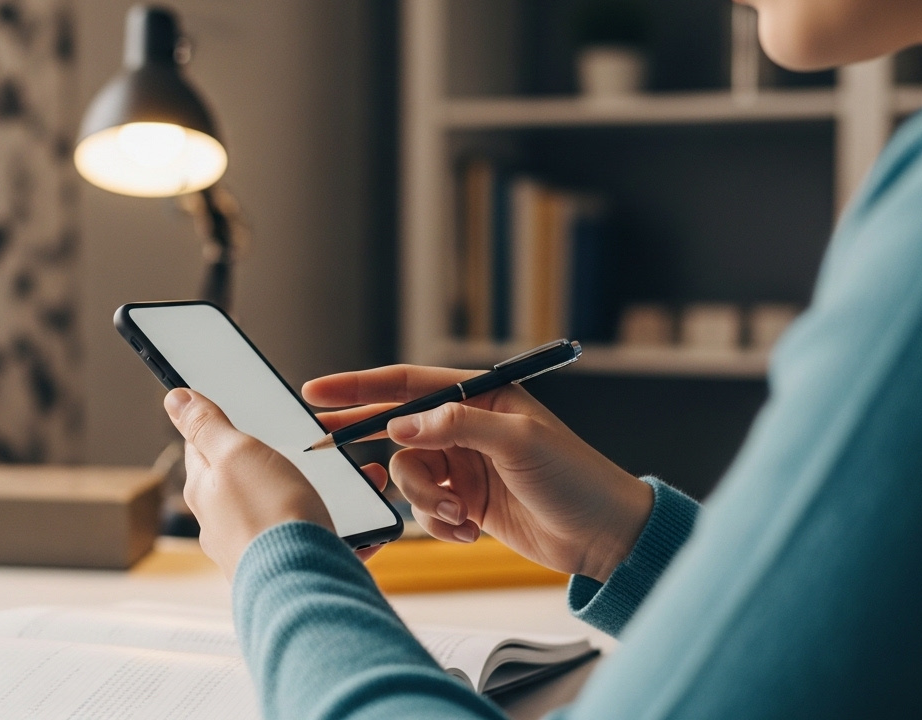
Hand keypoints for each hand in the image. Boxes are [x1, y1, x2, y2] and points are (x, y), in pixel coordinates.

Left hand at [165, 388, 390, 577]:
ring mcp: (257, 548)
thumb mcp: (235, 453)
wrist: (304, 588)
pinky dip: (339, 528)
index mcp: (206, 491)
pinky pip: (316, 540)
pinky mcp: (290, 568)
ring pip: (287, 510)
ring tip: (352, 481)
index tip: (237, 412)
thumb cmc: (269, 518)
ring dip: (316, 494)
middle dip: (276, 460)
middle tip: (306, 448)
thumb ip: (207, 424)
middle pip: (247, 479)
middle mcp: (225, 523)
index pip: (202, 446)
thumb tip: (174, 398)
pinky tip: (360, 525)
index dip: (219, 424)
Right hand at [304, 365, 652, 581]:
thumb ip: (457, 426)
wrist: (604, 536)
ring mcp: (464, 466)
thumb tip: (402, 424)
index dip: (359, 386)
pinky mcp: (465, 503)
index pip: (408, 384)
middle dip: (365, 440)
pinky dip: (439, 524)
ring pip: (409, 477)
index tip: (318, 391)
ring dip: (425, 501)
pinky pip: (426, 510)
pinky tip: (470, 532)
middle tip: (321, 442)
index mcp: (481, 396)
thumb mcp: (519, 443)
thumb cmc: (576, 478)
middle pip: (397, 429)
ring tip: (459, 517)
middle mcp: (466, 427)